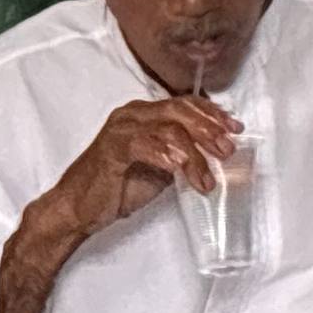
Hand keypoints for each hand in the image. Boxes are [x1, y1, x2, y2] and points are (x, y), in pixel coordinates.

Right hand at [46, 97, 238, 242]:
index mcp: (144, 114)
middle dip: (209, 129)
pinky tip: (181, 169)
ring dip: (194, 153)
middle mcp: (132, 115)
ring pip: (168, 128)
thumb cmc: (117, 188)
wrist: (77, 208)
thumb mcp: (160, 169)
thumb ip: (183, 156)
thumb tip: (217, 157)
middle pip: (180, 111)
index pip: (184, 103)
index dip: (212, 114)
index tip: (235, 128)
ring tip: (206, 178)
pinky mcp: (111, 149)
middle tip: (227, 150)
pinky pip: (145, 144)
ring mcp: (120, 129)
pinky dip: (167, 155)